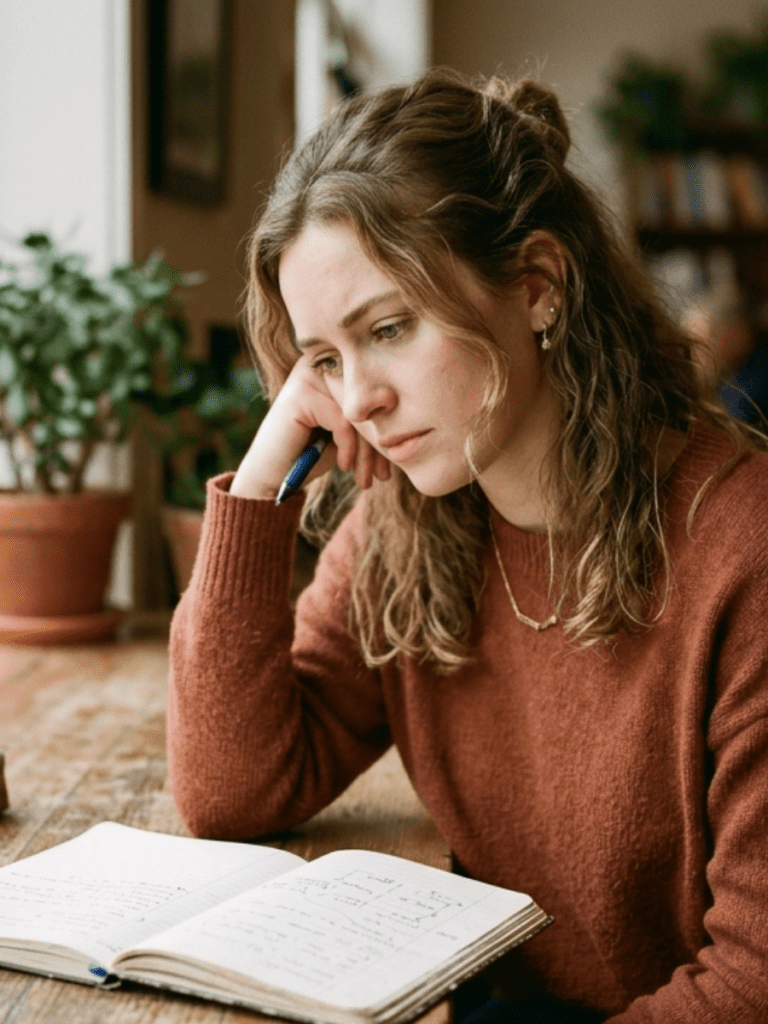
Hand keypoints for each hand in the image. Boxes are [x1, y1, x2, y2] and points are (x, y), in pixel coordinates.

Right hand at [230, 356, 390, 499]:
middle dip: (378, 443)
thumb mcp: (348, 434)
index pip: (373, 393)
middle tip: (383, 476)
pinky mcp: (301, 394)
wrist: (273, 478)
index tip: (388, 466)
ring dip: (366, 451)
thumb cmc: (312, 455)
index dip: (385, 430)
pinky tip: (344, 466)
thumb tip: (413, 416)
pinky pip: (343, 419)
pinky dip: (348, 446)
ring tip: (365, 478)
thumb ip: (371, 417)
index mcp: (333, 369)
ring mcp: (308, 376)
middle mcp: (320, 365)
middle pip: (367, 401)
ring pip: (358, 412)